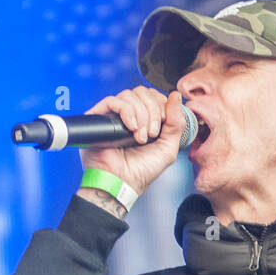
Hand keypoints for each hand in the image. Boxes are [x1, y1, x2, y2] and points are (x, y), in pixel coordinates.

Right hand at [78, 86, 188, 200]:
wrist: (122, 182)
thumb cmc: (142, 170)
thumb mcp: (168, 147)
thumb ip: (176, 122)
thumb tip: (176, 95)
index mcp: (147, 119)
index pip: (154, 95)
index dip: (162, 104)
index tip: (164, 123)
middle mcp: (130, 115)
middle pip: (143, 92)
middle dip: (153, 111)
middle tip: (152, 133)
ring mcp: (114, 115)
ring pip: (129, 95)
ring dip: (141, 115)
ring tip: (140, 137)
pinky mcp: (100, 117)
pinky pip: (113, 101)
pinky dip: (126, 112)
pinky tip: (131, 128)